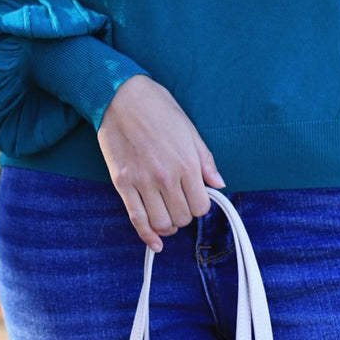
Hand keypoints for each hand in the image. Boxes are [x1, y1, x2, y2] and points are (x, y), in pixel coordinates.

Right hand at [97, 75, 224, 250]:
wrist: (120, 96)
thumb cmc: (157, 107)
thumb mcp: (189, 129)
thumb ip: (205, 161)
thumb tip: (218, 184)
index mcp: (187, 163)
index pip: (201, 206)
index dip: (200, 206)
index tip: (194, 197)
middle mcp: (166, 177)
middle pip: (182, 218)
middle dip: (184, 215)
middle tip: (179, 203)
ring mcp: (142, 181)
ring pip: (161, 223)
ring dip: (167, 226)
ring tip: (167, 215)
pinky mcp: (122, 183)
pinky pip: (136, 218)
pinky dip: (147, 235)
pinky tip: (155, 243)